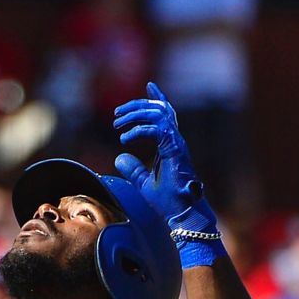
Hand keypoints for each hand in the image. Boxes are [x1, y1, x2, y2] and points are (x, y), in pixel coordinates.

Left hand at [112, 82, 215, 231]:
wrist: (181, 212)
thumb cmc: (167, 200)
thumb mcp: (143, 182)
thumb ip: (132, 168)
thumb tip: (119, 158)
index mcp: (170, 145)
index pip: (165, 116)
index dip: (157, 100)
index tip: (149, 86)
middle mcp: (176, 141)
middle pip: (160, 111)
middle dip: (138, 106)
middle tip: (117, 113)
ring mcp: (177, 145)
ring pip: (160, 115)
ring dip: (137, 114)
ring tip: (118, 122)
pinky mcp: (175, 151)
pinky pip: (158, 130)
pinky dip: (139, 130)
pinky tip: (125, 138)